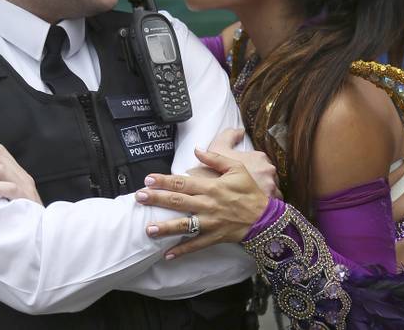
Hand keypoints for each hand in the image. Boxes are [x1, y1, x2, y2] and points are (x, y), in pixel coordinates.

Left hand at [138, 149, 268, 258]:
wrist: (264, 217)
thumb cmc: (249, 191)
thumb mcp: (236, 168)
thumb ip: (215, 159)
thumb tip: (197, 149)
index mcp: (211, 187)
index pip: (183, 182)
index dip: (164, 180)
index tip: (148, 179)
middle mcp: (207, 204)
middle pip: (178, 201)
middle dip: (157, 199)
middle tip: (139, 198)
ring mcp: (210, 222)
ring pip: (184, 225)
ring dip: (165, 228)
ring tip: (148, 229)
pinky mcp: (214, 237)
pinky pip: (196, 245)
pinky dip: (181, 251)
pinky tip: (166, 255)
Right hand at [207, 128, 280, 197]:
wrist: (215, 198)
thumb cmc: (216, 172)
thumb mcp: (218, 148)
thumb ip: (228, 136)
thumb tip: (240, 131)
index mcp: (259, 158)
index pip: (260, 160)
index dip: (252, 167)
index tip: (246, 174)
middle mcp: (269, 171)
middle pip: (267, 175)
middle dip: (260, 180)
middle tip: (247, 187)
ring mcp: (271, 187)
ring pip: (271, 189)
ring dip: (264, 192)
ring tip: (251, 198)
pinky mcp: (270, 203)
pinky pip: (272, 203)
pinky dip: (265, 204)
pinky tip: (255, 206)